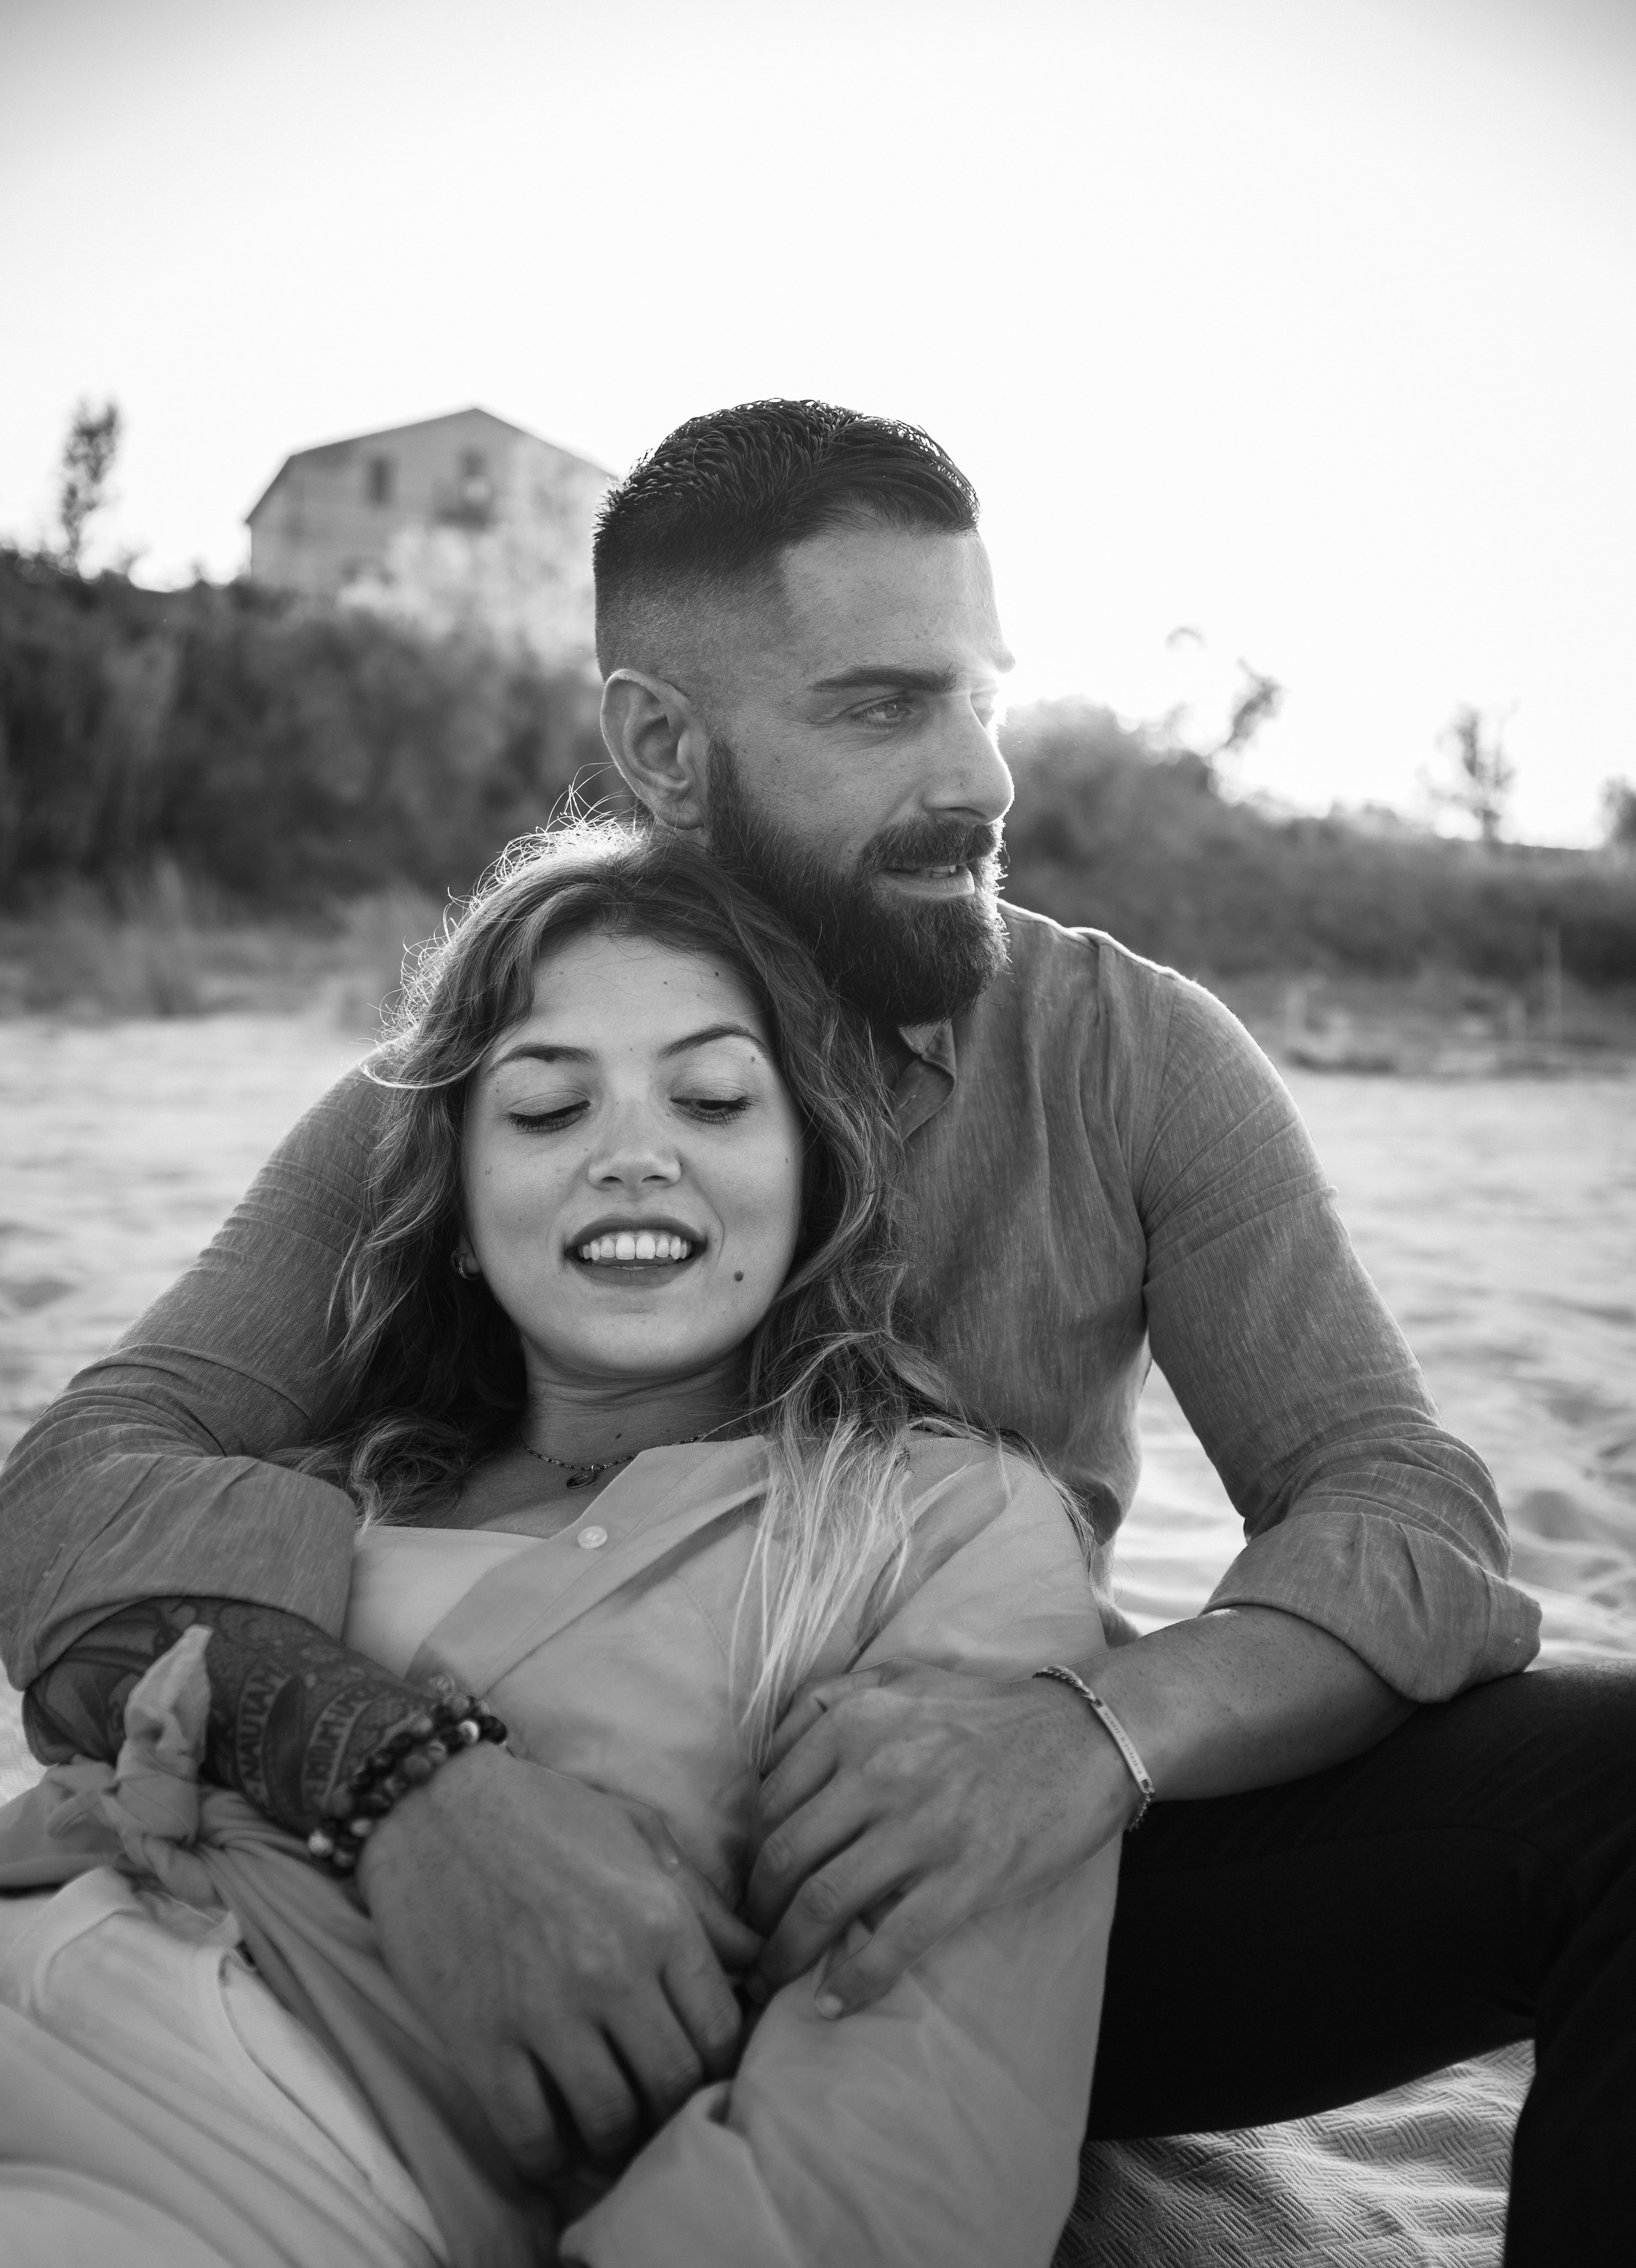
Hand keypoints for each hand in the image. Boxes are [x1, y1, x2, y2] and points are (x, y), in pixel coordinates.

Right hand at [357, 1741, 760, 2180]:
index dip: (721, 2065)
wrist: (434, 1803)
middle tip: (656, 2108)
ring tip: (609, 2133)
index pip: (721, 2031)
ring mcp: (546, 2011)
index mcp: (660, 1919)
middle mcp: (613, 1971)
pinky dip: (549, 2160)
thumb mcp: (640, 1835)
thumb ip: (704, 1903)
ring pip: (609, 2121)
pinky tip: (553, 2148)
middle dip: (672, 2108)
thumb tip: (759, 1958)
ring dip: (615, 2141)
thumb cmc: (545, 1813)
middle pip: (673, 2085)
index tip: (703, 2070)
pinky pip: (530, 2135)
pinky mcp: (483, 2040)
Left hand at [746, 1660, 1138, 2015]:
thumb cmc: (988, 1712)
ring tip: (774, 1980)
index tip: (748, 1885)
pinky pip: (890, 1942)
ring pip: (823, 1902)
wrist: (1084, 1736)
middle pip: (783, 1857)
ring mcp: (921, 1826)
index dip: (748, 1854)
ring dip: (786, 1953)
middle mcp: (877, 1770)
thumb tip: (771, 1745)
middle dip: (755, 1912)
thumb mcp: (901, 1676)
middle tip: (750, 1941)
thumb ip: (833, 1697)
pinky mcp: (965, 1876)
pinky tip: (832, 2006)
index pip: (769, 1801)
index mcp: (854, 1722)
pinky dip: (852, 1983)